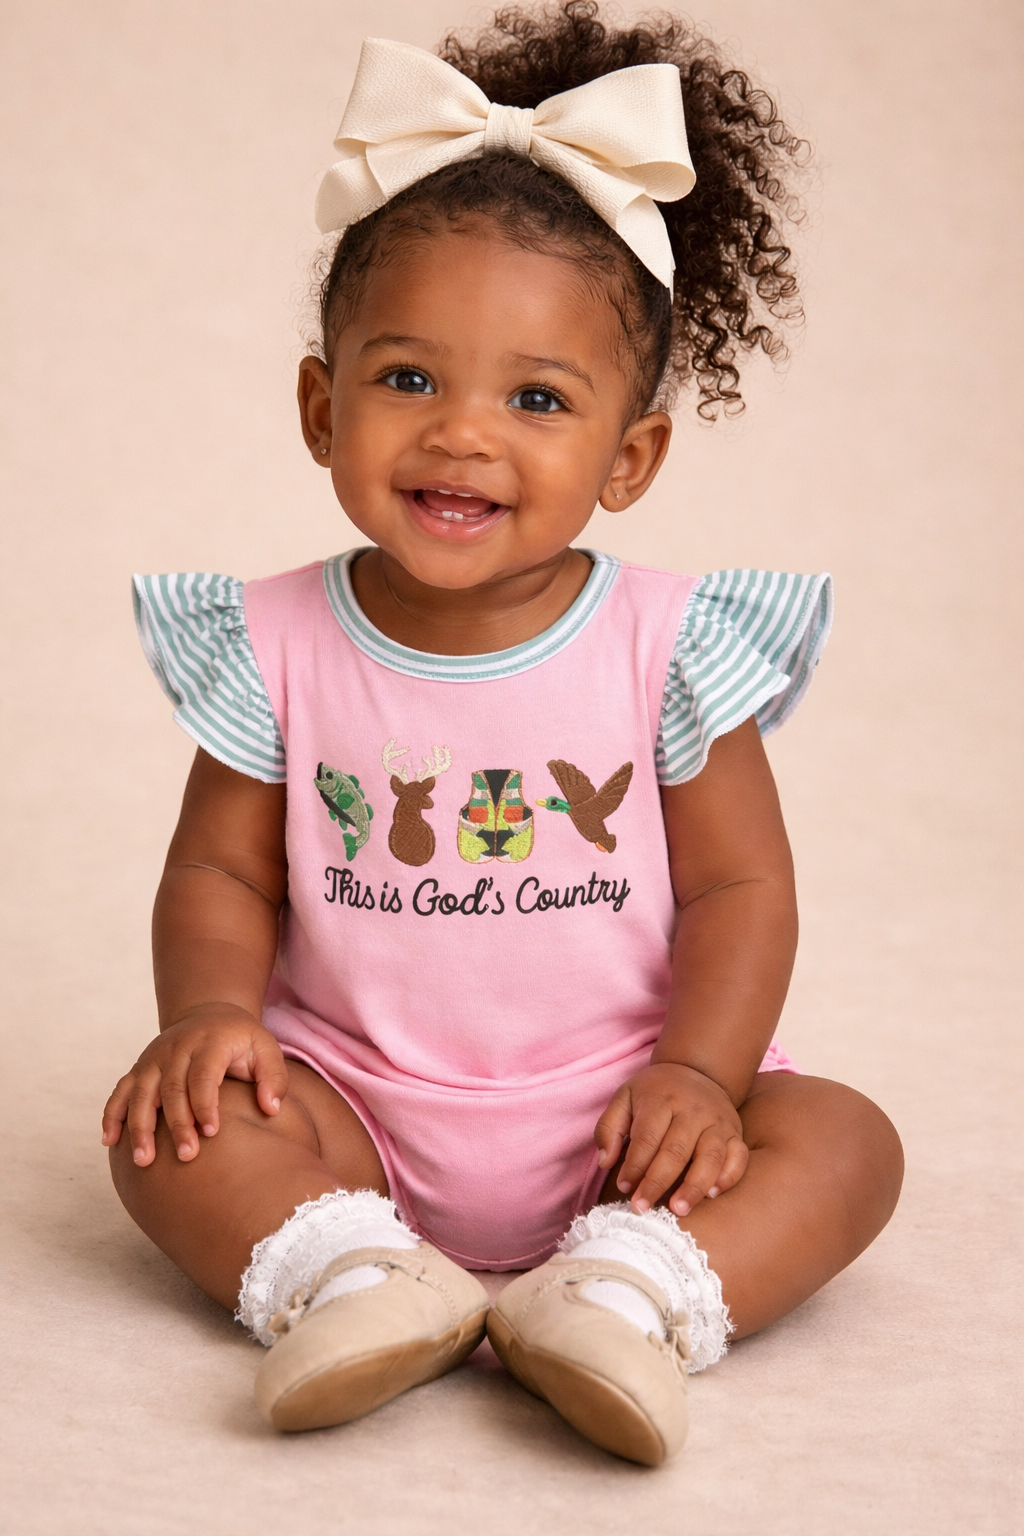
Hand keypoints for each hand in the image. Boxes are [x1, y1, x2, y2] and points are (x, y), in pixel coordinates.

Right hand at [101, 1004, 288, 1166]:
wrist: (209, 1015)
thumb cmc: (241, 1040)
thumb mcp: (265, 1048)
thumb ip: (274, 1077)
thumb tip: (271, 1108)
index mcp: (209, 1043)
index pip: (203, 1075)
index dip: (205, 1104)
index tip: (212, 1132)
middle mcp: (177, 1049)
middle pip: (171, 1088)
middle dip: (177, 1124)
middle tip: (186, 1156)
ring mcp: (154, 1058)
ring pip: (141, 1093)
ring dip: (140, 1127)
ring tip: (144, 1160)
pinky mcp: (140, 1068)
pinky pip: (120, 1091)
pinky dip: (112, 1115)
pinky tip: (109, 1141)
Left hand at [595, 1063, 748, 1216]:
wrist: (697, 1071)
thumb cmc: (655, 1092)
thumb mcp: (624, 1097)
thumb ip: (609, 1127)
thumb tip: (607, 1161)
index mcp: (662, 1100)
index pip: (647, 1138)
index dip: (634, 1166)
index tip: (623, 1187)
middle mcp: (692, 1110)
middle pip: (676, 1151)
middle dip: (657, 1183)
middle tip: (642, 1208)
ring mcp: (717, 1122)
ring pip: (710, 1157)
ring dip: (694, 1186)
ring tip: (678, 1209)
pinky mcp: (735, 1133)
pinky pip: (739, 1157)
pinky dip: (729, 1176)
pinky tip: (713, 1194)